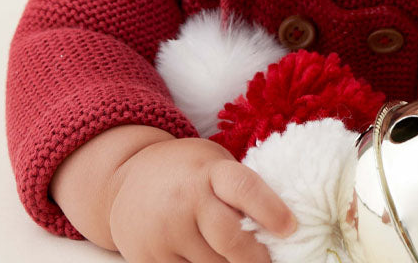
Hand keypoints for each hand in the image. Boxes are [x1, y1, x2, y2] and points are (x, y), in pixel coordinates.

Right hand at [108, 136, 296, 262]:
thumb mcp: (212, 164)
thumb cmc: (184, 170)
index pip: (243, 189)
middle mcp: (184, 202)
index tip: (291, 228)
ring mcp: (165, 234)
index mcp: (207, 172)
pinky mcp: (151, 259)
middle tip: (270, 261)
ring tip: (242, 257)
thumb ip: (238, 190)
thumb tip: (277, 225)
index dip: (270, 210)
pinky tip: (213, 259)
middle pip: (231, 241)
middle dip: (257, 258)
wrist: (126, 180)